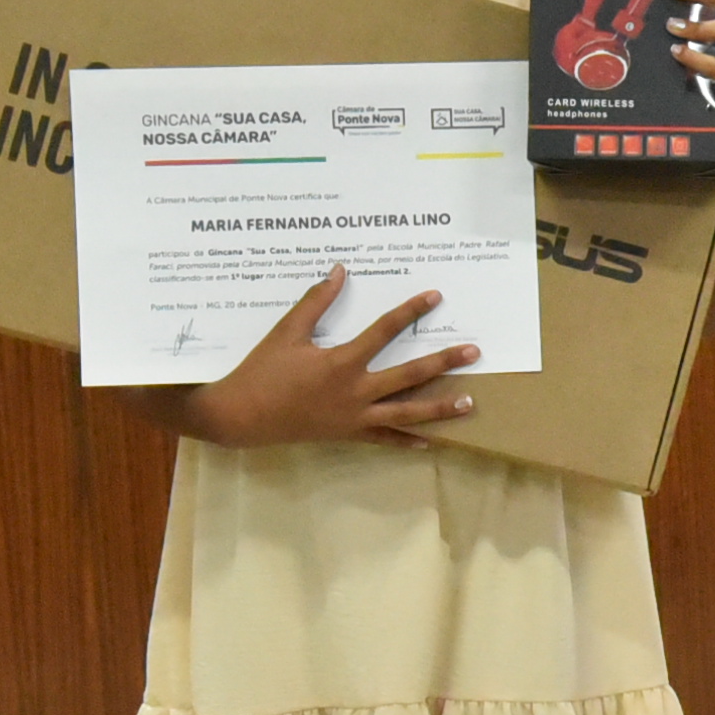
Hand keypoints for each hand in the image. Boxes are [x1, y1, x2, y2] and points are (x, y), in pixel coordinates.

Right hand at [184, 268, 477, 448]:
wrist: (240, 416)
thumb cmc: (261, 371)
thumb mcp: (287, 332)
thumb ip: (315, 302)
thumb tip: (338, 271)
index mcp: (342, 362)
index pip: (384, 331)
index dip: (410, 311)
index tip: (434, 297)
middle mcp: (355, 391)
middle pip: (410, 376)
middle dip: (444, 363)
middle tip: (474, 353)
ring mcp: (354, 417)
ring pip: (406, 413)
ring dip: (439, 408)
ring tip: (469, 404)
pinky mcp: (347, 434)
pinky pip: (383, 440)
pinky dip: (406, 441)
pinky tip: (429, 443)